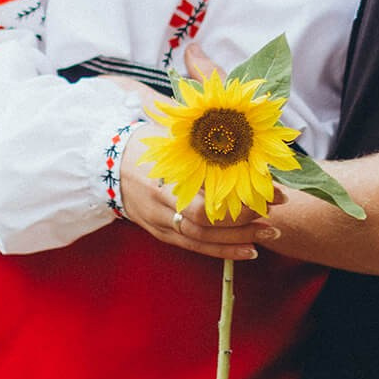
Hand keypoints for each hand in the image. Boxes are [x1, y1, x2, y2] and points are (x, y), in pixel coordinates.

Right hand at [118, 141, 278, 261]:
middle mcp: (160, 206)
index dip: (241, 203)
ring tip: (268, 235)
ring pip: (202, 241)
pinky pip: (194, 247)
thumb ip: (201, 135)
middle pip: (206, 225)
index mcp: (164, 179)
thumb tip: (240, 127)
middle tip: (274, 219)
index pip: (207, 202)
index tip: (272, 193)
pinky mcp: (161, 233)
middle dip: (244, 224)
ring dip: (238, 240)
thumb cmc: (145, 144)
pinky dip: (222, 251)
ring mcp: (159, 223)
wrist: (104, 164)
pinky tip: (248, 250)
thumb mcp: (170, 135)